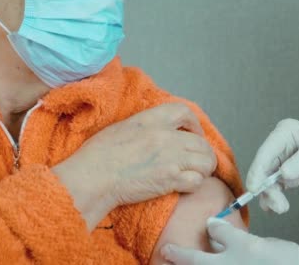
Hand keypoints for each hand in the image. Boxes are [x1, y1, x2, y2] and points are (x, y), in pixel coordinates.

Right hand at [53, 103, 217, 228]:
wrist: (93, 177)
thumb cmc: (98, 154)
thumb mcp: (123, 127)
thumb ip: (145, 126)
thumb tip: (157, 132)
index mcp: (151, 119)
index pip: (184, 112)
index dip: (194, 124)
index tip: (194, 134)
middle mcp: (165, 136)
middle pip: (201, 142)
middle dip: (203, 153)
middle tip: (196, 161)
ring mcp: (170, 158)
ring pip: (206, 161)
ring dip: (203, 169)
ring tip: (193, 174)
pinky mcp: (170, 179)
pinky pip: (197, 181)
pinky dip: (194, 184)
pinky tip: (184, 186)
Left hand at [161, 218, 298, 264]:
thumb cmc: (278, 262)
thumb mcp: (248, 245)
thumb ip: (225, 235)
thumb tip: (210, 225)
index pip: (194, 261)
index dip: (178, 255)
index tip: (164, 251)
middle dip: (187, 260)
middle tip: (171, 253)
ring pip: (213, 263)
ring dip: (203, 258)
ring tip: (194, 250)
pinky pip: (227, 261)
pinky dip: (220, 254)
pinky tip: (221, 245)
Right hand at [247, 110, 298, 213]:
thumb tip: (283, 174)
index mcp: (284, 132)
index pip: (265, 152)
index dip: (257, 170)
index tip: (254, 188)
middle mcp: (280, 146)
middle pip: (263, 168)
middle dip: (265, 187)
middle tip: (276, 204)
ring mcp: (283, 161)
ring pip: (267, 180)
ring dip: (270, 196)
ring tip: (281, 208)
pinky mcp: (288, 175)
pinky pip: (276, 187)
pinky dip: (274, 197)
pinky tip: (276, 208)